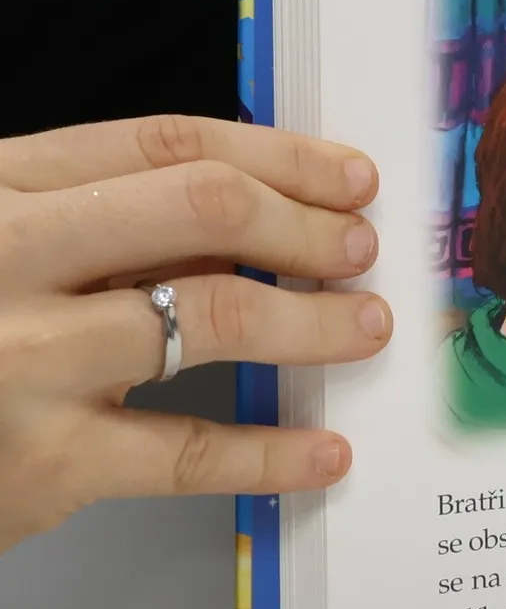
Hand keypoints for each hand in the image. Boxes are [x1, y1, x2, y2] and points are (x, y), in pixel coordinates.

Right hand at [0, 116, 388, 554]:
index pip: (165, 144)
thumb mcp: (4, 246)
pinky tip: (325, 453)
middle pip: (202, 209)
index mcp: (0, 188)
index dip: (279, 155)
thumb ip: (103, 226)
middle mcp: (9, 257)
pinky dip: (272, 452)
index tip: (351, 176)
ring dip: (314, 322)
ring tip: (367, 328)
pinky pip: (187, 452)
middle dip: (305, 225)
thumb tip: (264, 212)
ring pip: (214, 317)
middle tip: (362, 250)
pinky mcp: (41, 464)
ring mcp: (25, 361)